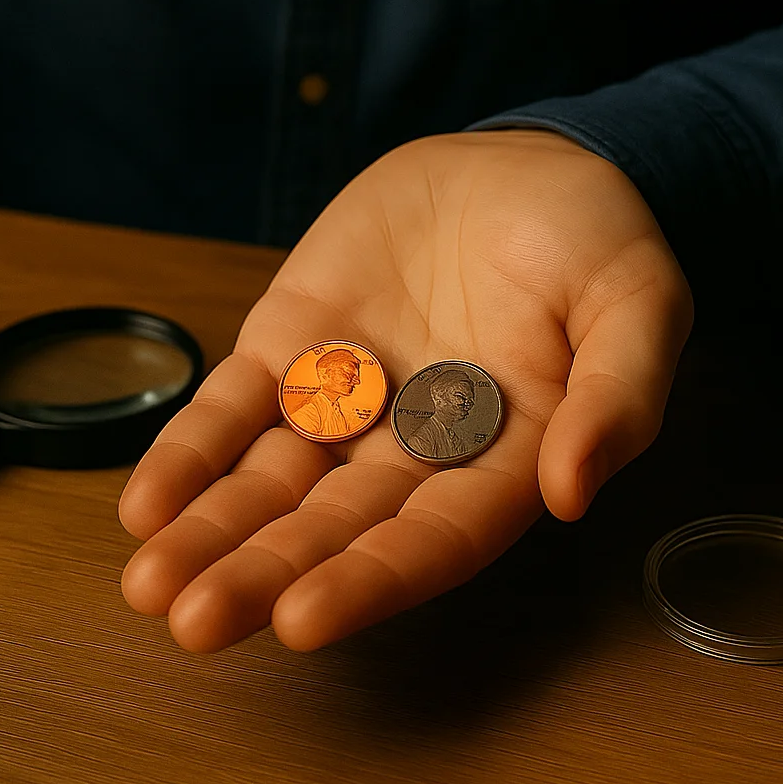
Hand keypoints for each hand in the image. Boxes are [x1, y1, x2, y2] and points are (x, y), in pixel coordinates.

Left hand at [118, 131, 691, 650]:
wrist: (523, 160)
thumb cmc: (595, 238)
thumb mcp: (638, 302)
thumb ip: (619, 395)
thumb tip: (574, 490)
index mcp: (503, 461)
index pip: (434, 539)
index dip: (371, 579)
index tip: (303, 619)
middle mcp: (415, 450)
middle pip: (334, 529)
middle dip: (263, 574)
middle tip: (193, 623)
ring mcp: (347, 399)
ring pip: (270, 481)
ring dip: (210, 533)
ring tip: (148, 583)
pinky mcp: (293, 344)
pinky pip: (233, 406)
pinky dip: (188, 451)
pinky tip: (144, 504)